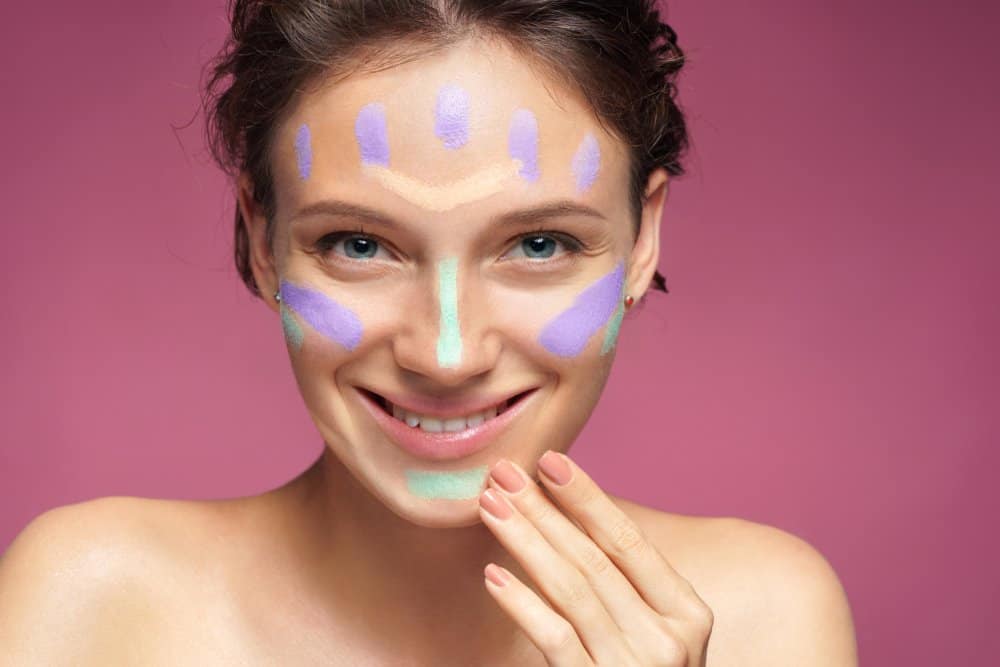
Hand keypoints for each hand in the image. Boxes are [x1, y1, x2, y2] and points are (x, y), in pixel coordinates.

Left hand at [479, 451, 713, 665]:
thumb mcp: (655, 628)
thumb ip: (624, 579)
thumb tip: (571, 510)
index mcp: (688, 612)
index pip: (629, 540)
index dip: (588, 497)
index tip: (551, 460)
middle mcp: (669, 639)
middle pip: (595, 558)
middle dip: (544, 510)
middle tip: (505, 473)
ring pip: (571, 590)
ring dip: (526, 541)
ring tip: (491, 506)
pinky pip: (554, 639)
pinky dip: (522, 604)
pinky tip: (493, 574)